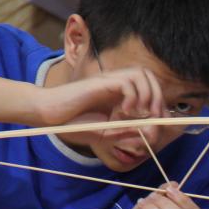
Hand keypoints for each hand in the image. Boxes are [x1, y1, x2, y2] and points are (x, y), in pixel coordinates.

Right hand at [32, 67, 164, 127]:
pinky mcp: (101, 82)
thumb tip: (151, 133)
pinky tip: (124, 112)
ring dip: (147, 95)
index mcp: (120, 96)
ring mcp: (109, 81)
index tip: (159, 124)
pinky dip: (132, 97)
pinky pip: (127, 82)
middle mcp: (118, 85)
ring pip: (142, 74)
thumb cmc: (72, 124)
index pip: (150, 91)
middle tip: (153, 118)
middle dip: (158, 99)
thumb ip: (127, 132)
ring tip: (140, 113)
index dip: (159, 106)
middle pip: (151, 78)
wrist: (48, 115)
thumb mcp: (106, 133)